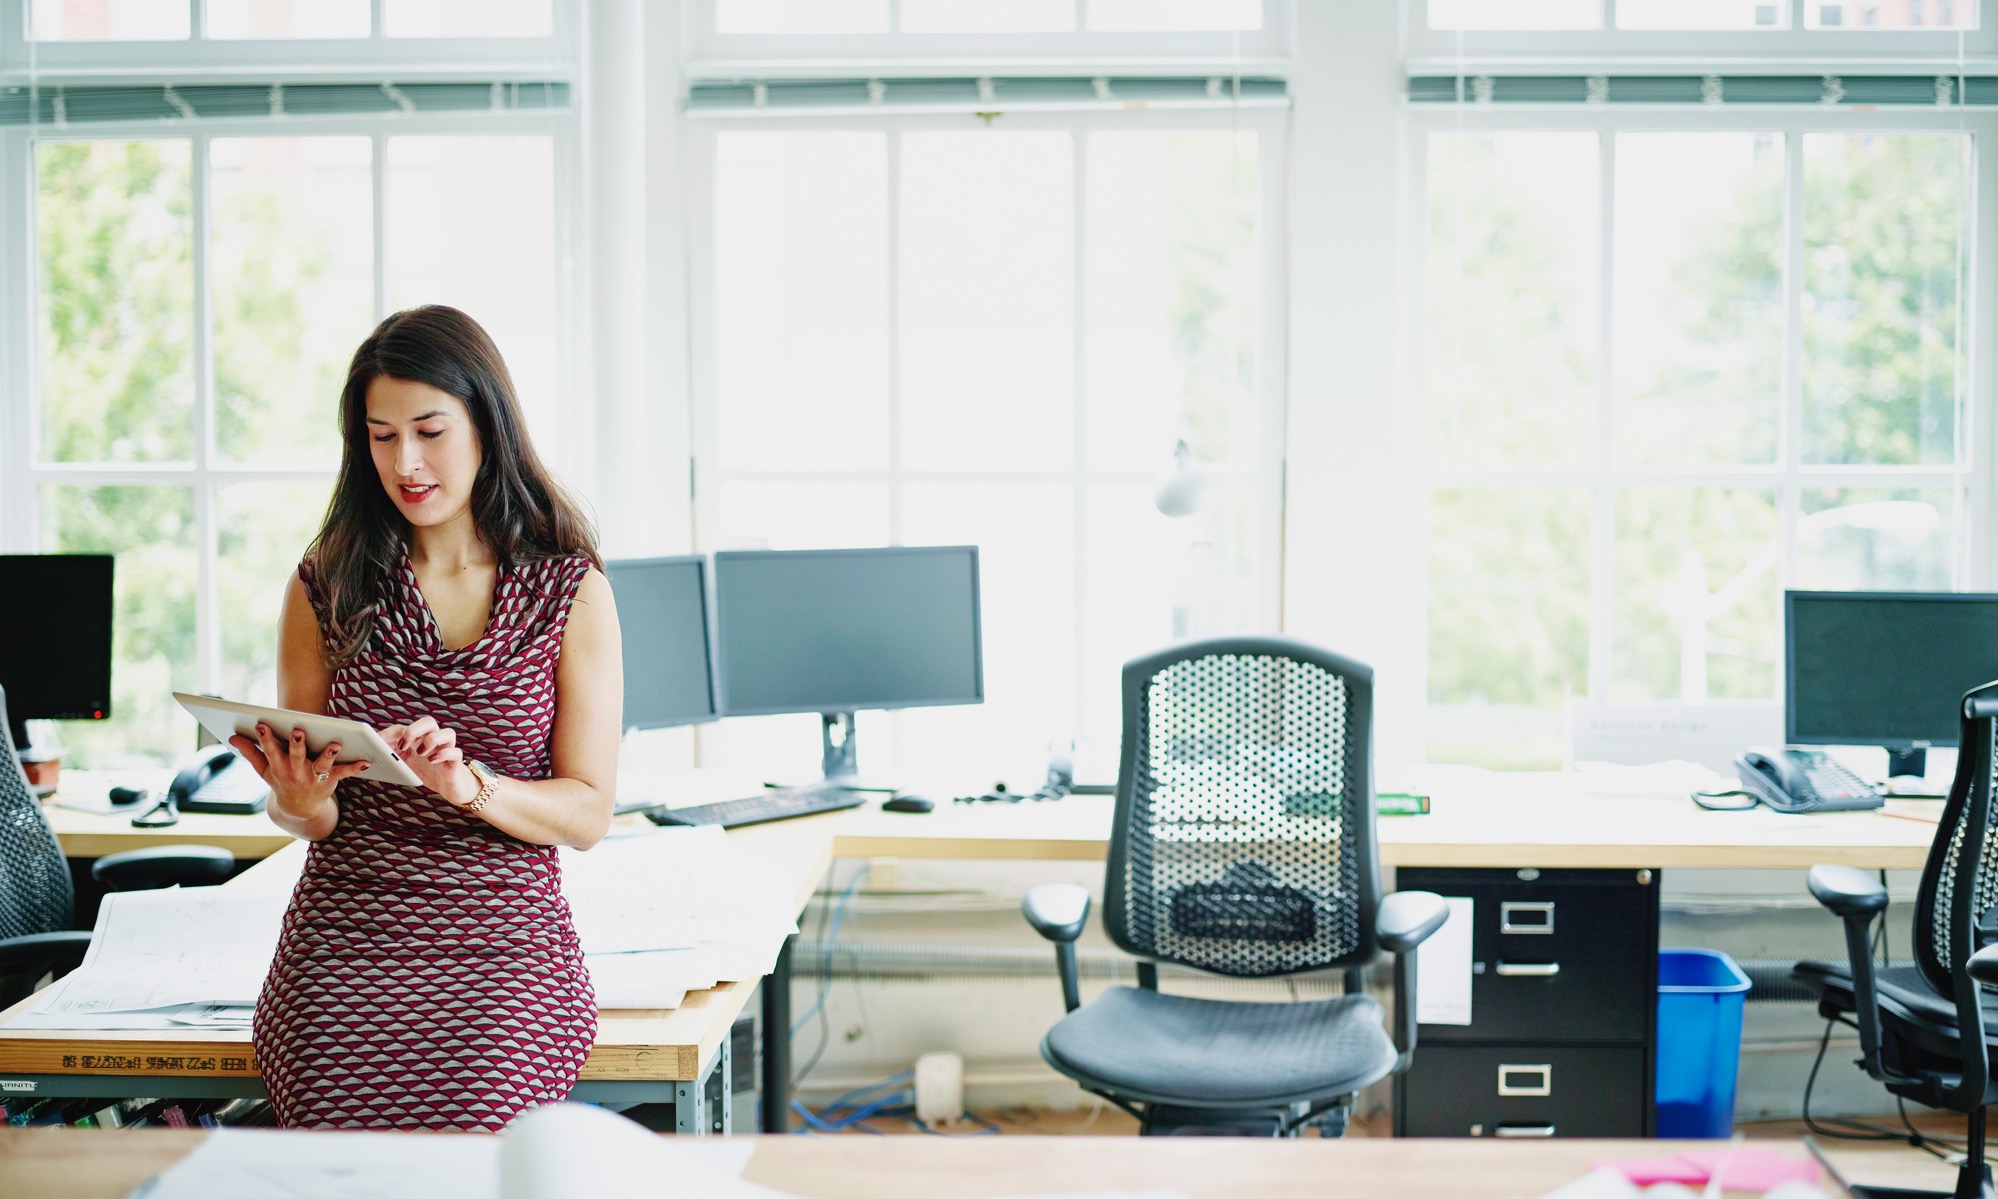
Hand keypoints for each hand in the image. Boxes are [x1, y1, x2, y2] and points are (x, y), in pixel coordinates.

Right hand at [230, 723, 370, 819]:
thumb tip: (232, 737)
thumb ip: (250, 753)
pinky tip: (365, 761)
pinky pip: (343, 773)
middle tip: (297, 731)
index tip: (262, 725)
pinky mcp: (330, 781)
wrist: (299, 810)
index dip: (266, 738)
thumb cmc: (281, 781)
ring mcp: (313, 777)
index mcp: (278, 766)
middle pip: (296, 755)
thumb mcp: (264, 770)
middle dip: (296, 744)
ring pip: (321, 764)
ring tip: (335, 743)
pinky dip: (354, 767)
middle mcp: (295, 771)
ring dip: (328, 754)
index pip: (270, 750)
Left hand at [380, 716, 475, 805]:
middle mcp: (434, 739)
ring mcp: (446, 748)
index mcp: (418, 738)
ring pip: (447, 732)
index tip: (378, 741)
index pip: (403, 728)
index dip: (390, 733)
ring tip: (422, 753)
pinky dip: (444, 754)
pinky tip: (433, 760)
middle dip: (414, 730)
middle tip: (403, 745)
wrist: (449, 785)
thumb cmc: (425, 772)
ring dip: (432, 740)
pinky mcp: (456, 761)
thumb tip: (365, 761)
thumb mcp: (404, 766)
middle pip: (428, 722)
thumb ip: (390, 759)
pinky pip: (455, 752)